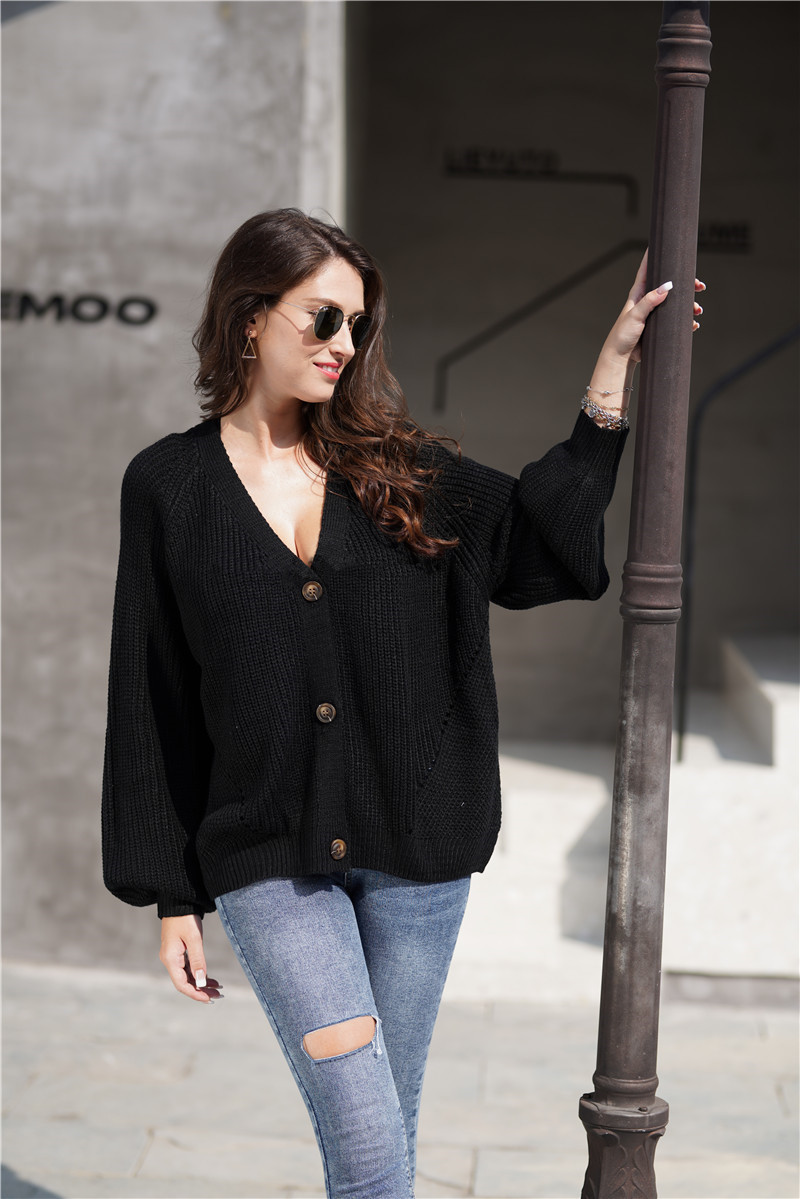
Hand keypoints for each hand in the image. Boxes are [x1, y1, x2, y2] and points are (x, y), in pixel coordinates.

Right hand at [159, 914, 222, 1003]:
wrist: (179, 901)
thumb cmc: (185, 918)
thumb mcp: (194, 938)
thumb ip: (198, 960)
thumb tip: (201, 982)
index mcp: (170, 959)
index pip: (181, 984)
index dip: (195, 994)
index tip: (209, 999)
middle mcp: (170, 960)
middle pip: (185, 982)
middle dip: (201, 991)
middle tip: (218, 996)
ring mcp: (174, 956)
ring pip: (187, 976)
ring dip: (201, 984)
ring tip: (218, 989)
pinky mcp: (178, 952)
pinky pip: (188, 968)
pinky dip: (199, 974)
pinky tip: (211, 978)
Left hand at [602, 249, 705, 365]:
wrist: (621, 358)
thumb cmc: (622, 335)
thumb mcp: (635, 316)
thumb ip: (650, 301)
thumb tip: (667, 286)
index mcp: (639, 294)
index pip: (648, 270)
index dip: (655, 257)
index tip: (667, 244)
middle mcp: (648, 301)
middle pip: (670, 287)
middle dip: (686, 285)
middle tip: (699, 286)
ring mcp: (655, 314)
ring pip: (677, 305)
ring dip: (690, 306)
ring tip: (697, 310)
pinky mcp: (660, 328)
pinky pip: (677, 322)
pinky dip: (687, 322)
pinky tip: (693, 324)